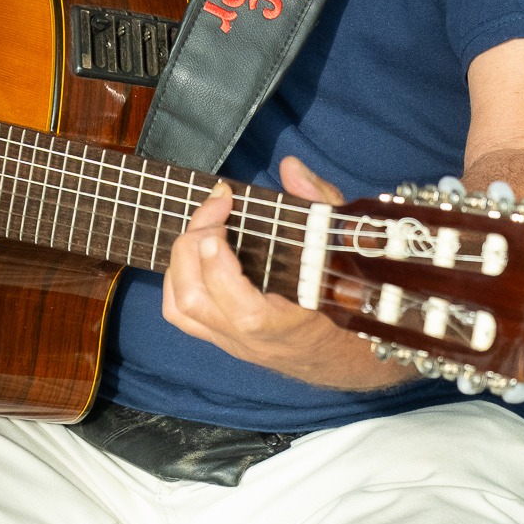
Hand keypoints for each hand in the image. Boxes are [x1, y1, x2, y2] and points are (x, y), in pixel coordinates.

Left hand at [162, 157, 413, 389]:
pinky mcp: (218, 336)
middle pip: (194, 300)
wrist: (342, 355)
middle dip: (192, 243)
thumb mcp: (343, 248)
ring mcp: (228, 339)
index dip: (219, 259)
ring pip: (179, 307)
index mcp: (283, 325)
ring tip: (204, 225)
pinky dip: (178, 275)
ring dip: (181, 258)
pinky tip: (196, 250)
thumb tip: (291, 168)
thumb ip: (320, 206)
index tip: (226, 210)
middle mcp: (248, 339)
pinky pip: (180, 311)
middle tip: (215, 207)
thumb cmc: (345, 301)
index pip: (241, 308)